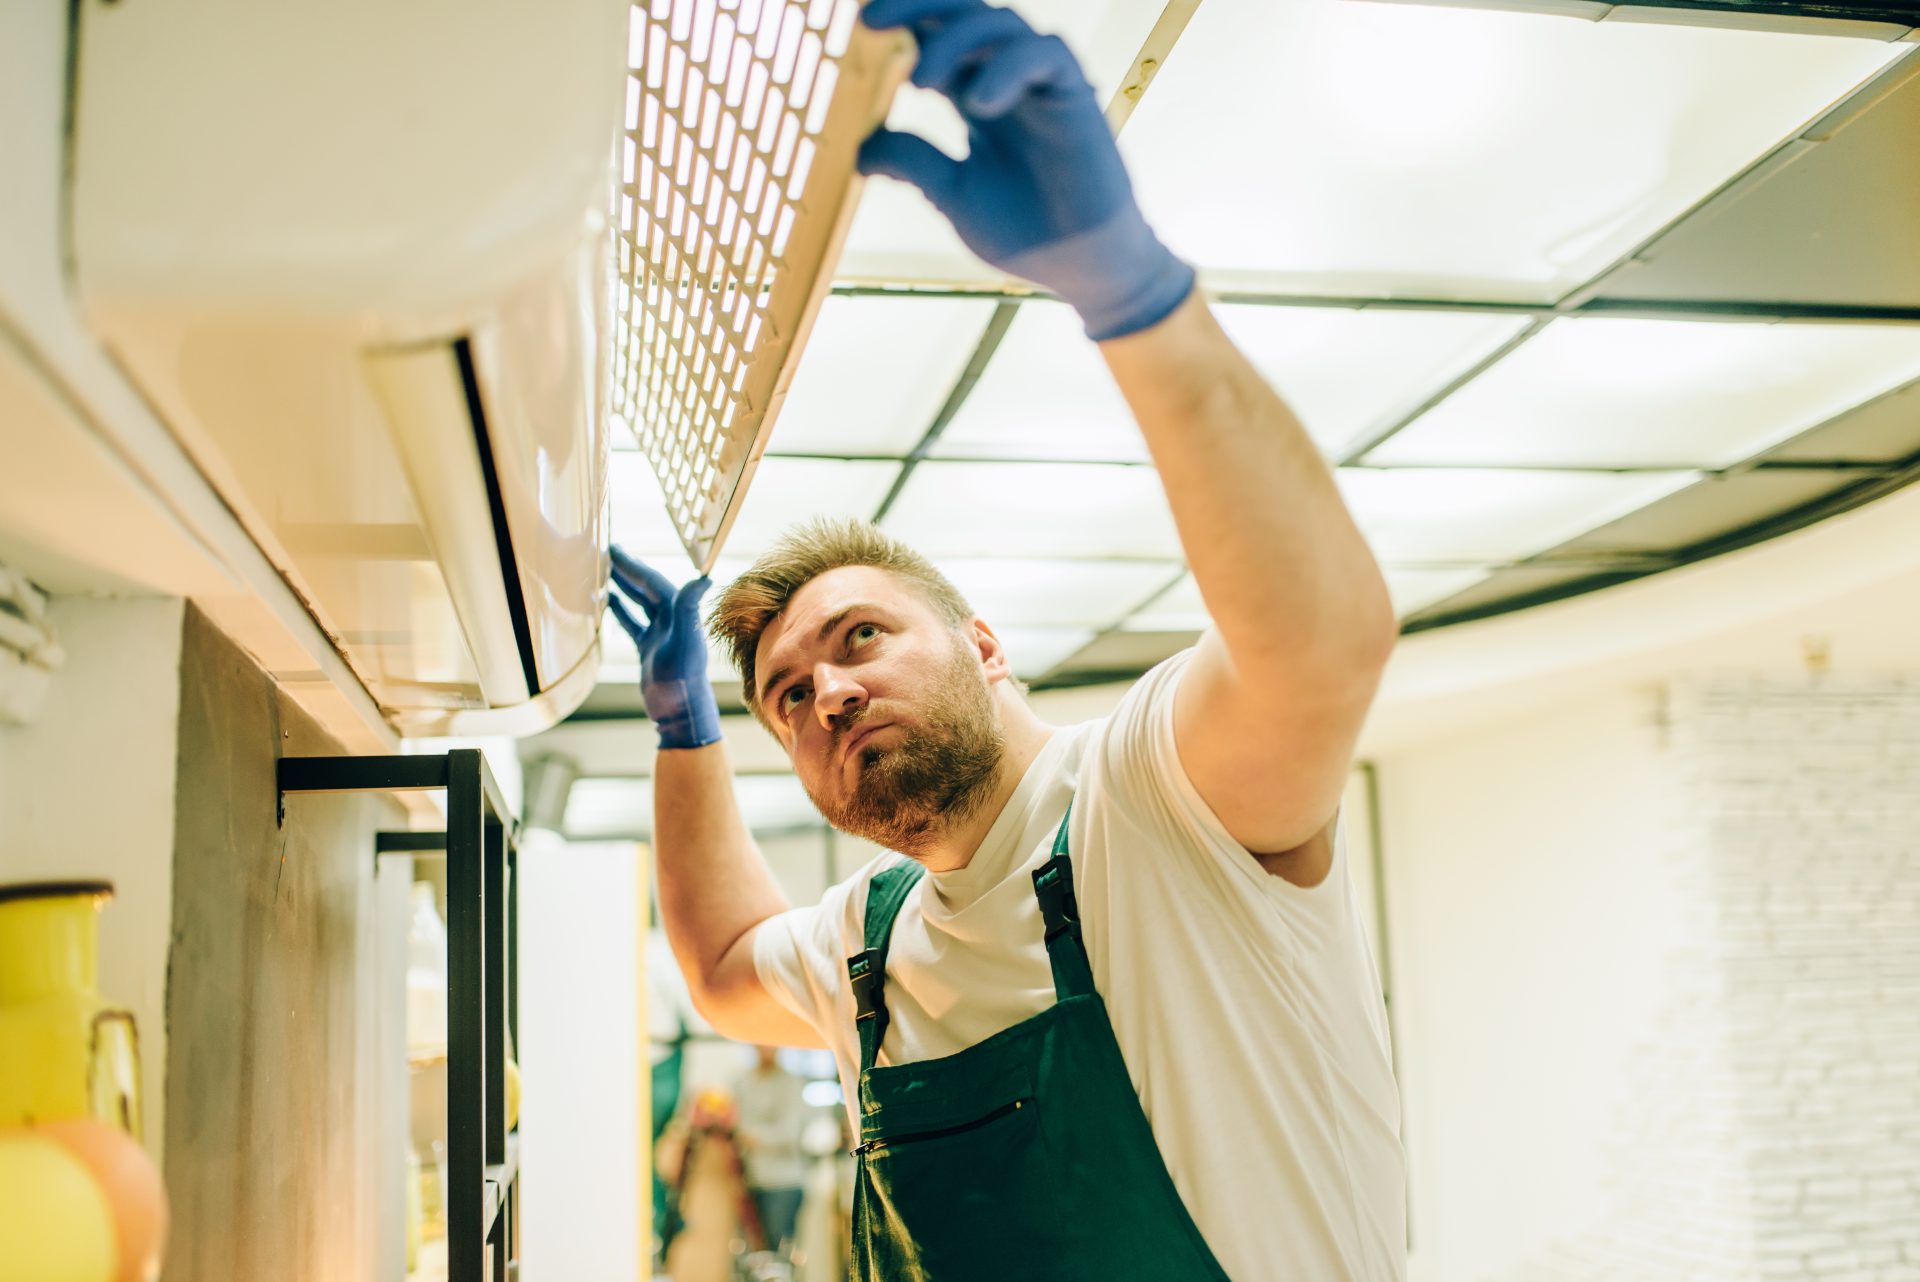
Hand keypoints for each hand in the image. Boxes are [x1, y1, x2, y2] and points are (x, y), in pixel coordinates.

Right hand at [607, 546, 722, 750]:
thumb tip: (705, 576)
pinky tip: (608, 602)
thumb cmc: (682, 677)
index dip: (633, 565)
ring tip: (602, 571)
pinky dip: (621, 611)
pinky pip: (632, 623)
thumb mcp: (684, 640)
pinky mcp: (649, 648)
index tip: (614, 550)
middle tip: (605, 552)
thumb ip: (689, 608)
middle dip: (626, 570)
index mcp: (679, 613)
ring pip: (638, 602)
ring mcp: (660, 633)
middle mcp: (671, 619)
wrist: (679, 710)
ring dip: (622, 586)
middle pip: (645, 587)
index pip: (652, 581)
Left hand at [857, 0, 1193, 340]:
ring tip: (921, 83)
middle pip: (965, 13)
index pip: (936, 39)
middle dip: (917, 6)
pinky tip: (978, 103)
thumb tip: (861, 149)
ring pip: (1001, 22)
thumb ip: (915, 163)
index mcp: (976, 97)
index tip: (859, 29)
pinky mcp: (1075, 95)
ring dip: (954, 41)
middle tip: (870, 22)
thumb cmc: (1027, 234)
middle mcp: (1008, 80)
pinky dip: (1006, 68)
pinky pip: (1044, 54)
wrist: (1082, 269)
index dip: (901, 23)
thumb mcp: (954, 196)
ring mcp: (1042, 85)